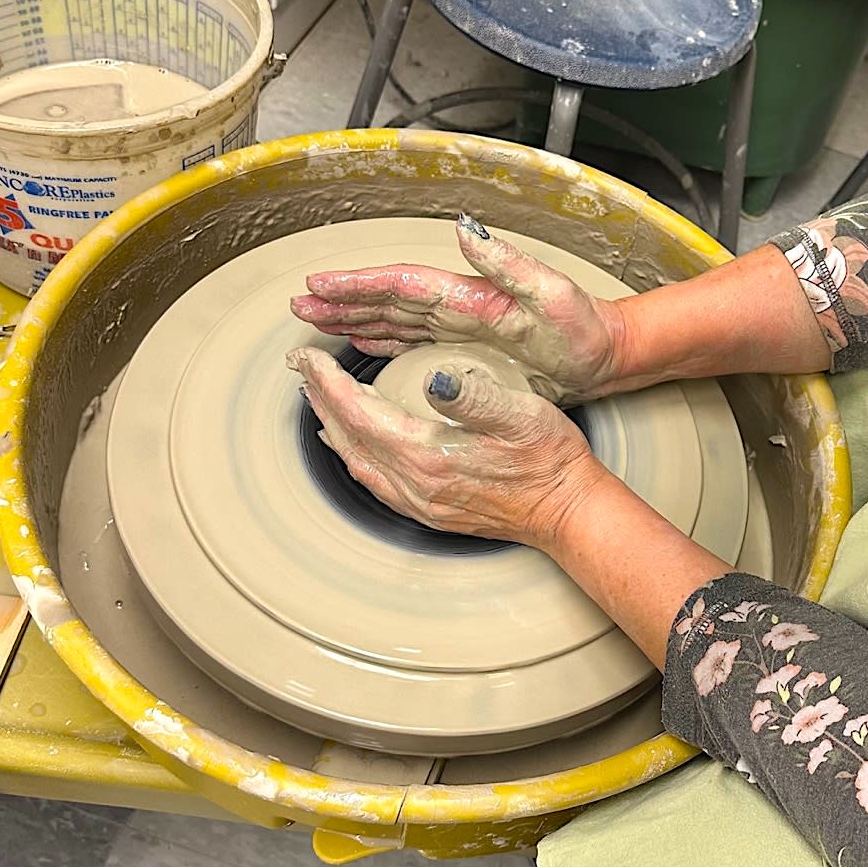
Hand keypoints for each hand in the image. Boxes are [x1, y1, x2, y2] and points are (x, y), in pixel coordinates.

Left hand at [287, 345, 606, 545]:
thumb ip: (473, 396)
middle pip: (347, 438)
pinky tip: (350, 443)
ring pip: (356, 462)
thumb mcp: (520, 414)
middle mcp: (415, 485)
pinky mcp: (430, 511)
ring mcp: (421, 503)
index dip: (328, 382)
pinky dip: (353, 454)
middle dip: (319, 399)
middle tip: (299, 366)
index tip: (307, 355)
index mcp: (429, 456)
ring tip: (315, 398)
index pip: (360, 413)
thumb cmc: (550, 459)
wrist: (568, 510)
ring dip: (331, 426)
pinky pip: (375, 481)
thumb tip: (435, 378)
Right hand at [290, 215, 627, 405]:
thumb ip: (508, 264)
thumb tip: (463, 230)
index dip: (360, 284)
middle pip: (389, 299)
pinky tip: (362, 341)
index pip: (404, 284)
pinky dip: (383, 339)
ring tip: (315, 318)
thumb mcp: (551, 294)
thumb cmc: (585, 329)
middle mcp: (461, 304)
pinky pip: (413, 340)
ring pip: (395, 319)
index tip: (320, 283)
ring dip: (354, 317)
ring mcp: (463, 325)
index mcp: (472, 294)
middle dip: (342, 298)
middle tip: (299, 302)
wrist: (608, 355)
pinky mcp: (469, 347)